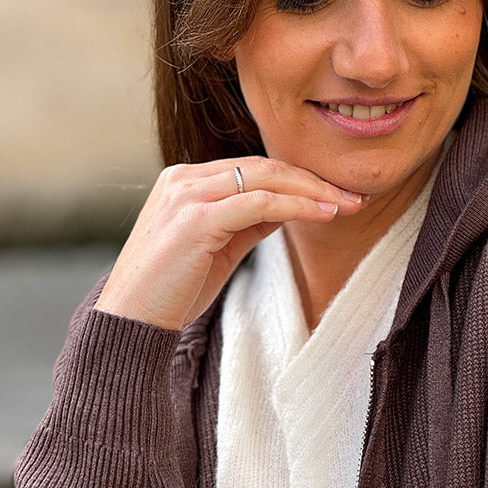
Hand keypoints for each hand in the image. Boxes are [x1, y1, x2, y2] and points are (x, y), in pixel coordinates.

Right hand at [96, 157, 363, 329]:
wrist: (132, 320)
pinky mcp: (195, 219)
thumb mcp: (217, 250)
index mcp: (185, 182)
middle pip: (263, 167)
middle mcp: (183, 179)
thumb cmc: (173, 291)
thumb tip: (286, 209)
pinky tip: (325, 214)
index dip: (298, 180)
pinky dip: (297, 206)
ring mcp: (187, 195)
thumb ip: (246, 224)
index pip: (253, 169)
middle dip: (314, 180)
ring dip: (313, 191)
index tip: (335, 195)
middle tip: (355, 195)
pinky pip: (259, 203)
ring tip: (349, 204)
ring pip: (265, 179)